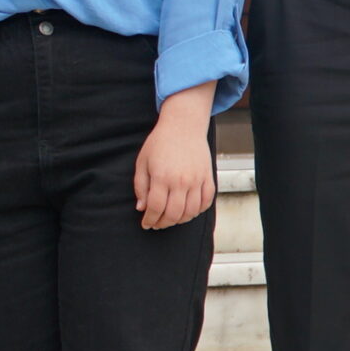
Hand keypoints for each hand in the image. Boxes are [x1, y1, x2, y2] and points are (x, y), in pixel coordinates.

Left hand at [133, 92, 216, 229]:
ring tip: (171, 219)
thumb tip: (141, 208)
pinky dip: (197, 211)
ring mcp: (197, 180)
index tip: (146, 224)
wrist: (183, 126)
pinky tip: (188, 211)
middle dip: (163, 223)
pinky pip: (206, 202)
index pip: (156, 208)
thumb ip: (141, 186)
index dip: (150, 220)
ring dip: (180, 220)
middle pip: (174, 214)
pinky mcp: (208, 178)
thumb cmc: (160, 142)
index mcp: (162, 176)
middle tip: (157, 224)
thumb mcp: (142, 162)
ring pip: (191, 212)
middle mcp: (181, 181)